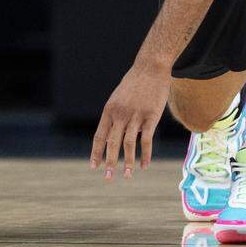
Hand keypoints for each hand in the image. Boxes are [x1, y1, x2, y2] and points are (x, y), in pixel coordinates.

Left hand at [90, 61, 170, 180]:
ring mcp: (136, 115)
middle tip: (108, 178)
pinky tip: (144, 165)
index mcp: (109, 110)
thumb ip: (114, 117)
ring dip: (127, 162)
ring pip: (128, 144)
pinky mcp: (151, 116)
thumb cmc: (134, 83)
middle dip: (109, 162)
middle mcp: (120, 114)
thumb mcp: (118, 98)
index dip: (96, 152)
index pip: (99, 136)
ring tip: (127, 176)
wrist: (150, 67)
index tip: (94, 167)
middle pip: (112, 143)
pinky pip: (146, 140)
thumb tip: (109, 136)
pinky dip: (145, 154)